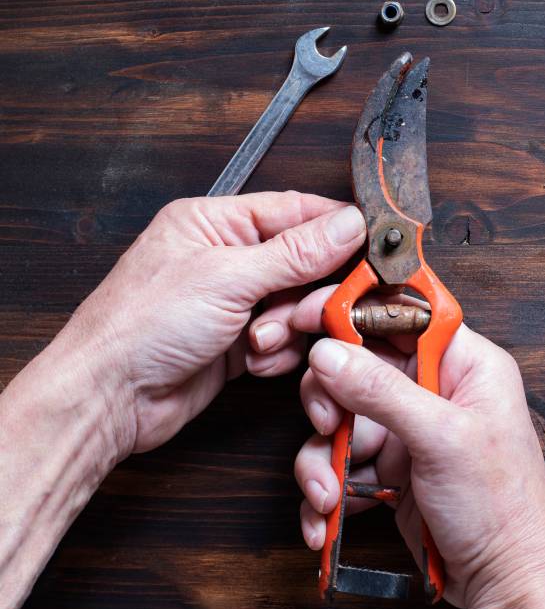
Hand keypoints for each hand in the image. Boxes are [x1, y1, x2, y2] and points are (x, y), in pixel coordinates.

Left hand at [63, 192, 365, 455]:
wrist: (109, 398)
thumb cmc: (142, 325)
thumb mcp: (228, 277)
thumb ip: (296, 252)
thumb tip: (347, 224)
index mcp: (215, 221)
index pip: (294, 211)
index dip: (335, 227)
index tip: (372, 244)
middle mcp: (226, 256)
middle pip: (302, 261)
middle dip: (307, 291)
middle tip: (310, 311)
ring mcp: (232, 300)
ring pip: (297, 304)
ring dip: (289, 327)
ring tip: (258, 340)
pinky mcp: (237, 340)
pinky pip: (284, 338)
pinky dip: (277, 352)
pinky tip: (252, 360)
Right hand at [293, 293, 544, 608]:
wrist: (505, 585)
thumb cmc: (503, 509)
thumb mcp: (442, 438)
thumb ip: (381, 391)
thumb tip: (329, 352)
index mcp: (463, 363)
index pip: (401, 313)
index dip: (354, 310)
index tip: (311, 317)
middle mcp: (433, 388)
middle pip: (358, 362)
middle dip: (330, 397)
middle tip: (327, 423)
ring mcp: (408, 428)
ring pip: (341, 414)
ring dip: (323, 455)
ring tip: (327, 494)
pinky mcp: (390, 465)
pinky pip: (340, 458)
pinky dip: (327, 486)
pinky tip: (328, 516)